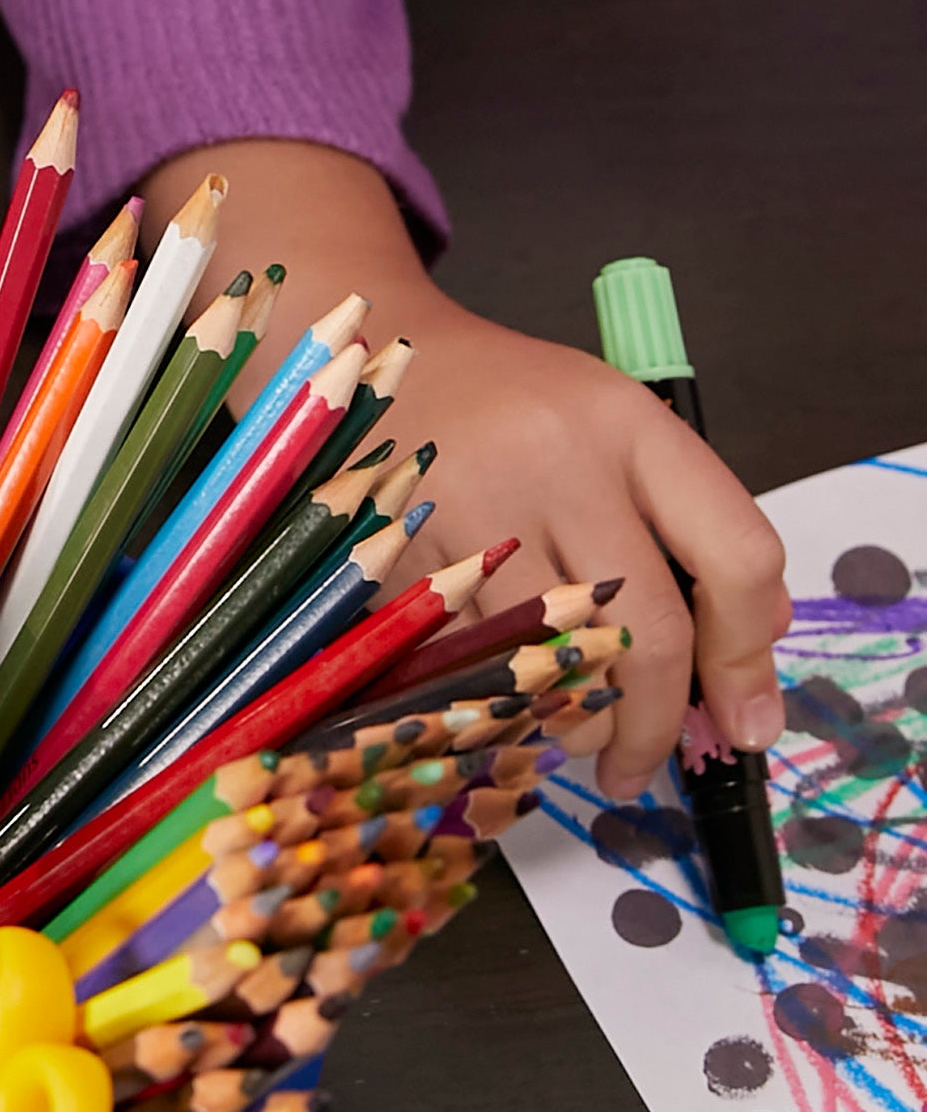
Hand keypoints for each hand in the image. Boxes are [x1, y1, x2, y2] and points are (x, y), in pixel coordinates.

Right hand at [153, 143, 789, 799]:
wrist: (363, 349)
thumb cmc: (507, 402)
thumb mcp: (614, 430)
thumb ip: (690, 526)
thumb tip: (746, 655)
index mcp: (627, 426)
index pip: (734, 555)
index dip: (748, 653)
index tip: (744, 717)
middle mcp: (553, 462)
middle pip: (646, 632)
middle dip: (656, 723)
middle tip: (646, 763)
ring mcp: (466, 506)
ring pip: (551, 662)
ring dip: (572, 723)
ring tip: (572, 732)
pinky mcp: (393, 547)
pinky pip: (462, 657)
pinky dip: (491, 697)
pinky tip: (500, 697)